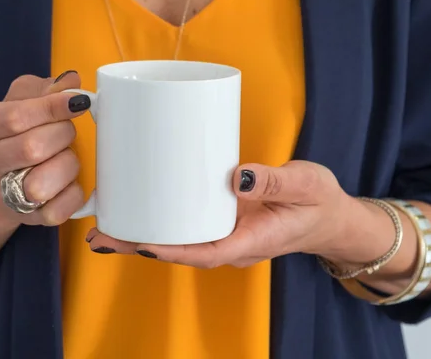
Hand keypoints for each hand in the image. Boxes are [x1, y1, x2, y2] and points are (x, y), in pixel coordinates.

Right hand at [0, 71, 88, 229]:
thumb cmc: (10, 138)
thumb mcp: (16, 105)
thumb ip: (41, 90)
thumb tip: (71, 81)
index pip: (15, 117)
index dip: (53, 108)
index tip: (79, 102)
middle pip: (32, 148)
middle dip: (62, 136)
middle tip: (68, 133)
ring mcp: (3, 195)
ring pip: (42, 184)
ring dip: (67, 167)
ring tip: (66, 158)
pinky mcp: (27, 220)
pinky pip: (57, 211)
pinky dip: (72, 195)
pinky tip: (69, 183)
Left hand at [86, 160, 361, 267]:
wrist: (329, 218)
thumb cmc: (319, 203)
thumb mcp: (306, 185)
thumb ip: (274, 181)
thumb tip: (236, 177)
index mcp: (251, 241)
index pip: (203, 253)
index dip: (169, 250)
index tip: (138, 243)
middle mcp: (231, 243)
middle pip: (179, 250)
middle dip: (139, 245)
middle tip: (100, 235)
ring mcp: (224, 233)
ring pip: (178, 240)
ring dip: (141, 235)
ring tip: (105, 226)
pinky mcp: (221, 219)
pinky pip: (187, 226)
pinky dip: (160, 221)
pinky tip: (138, 211)